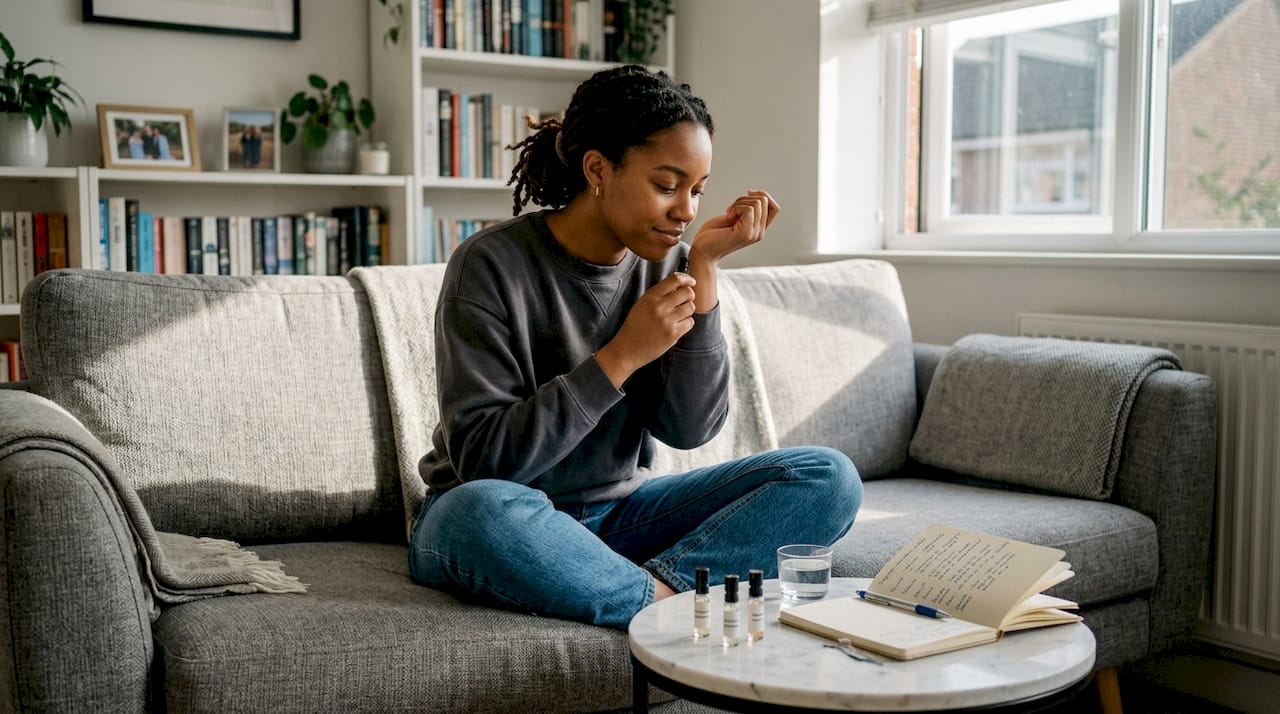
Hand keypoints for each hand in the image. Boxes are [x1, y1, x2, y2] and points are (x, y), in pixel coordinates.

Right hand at [595, 272, 697, 387]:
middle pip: (687, 292)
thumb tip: (681, 285)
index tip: (691, 282)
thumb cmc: (635, 326)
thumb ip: (658, 295)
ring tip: (678, 316)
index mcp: (650, 297)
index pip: (674, 279)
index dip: (687, 279)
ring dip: (687, 311)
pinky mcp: (672, 334)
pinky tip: (676, 327)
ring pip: (690, 307)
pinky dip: (686, 324)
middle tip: (684, 302)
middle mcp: (659, 306)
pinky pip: (690, 322)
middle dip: (689, 296)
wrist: (627, 349)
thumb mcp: (641, 304)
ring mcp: (666, 320)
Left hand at [688, 190, 780, 263]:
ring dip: (739, 202)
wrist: (702, 251)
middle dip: (745, 198)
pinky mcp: (746, 233)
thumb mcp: (733, 218)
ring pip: (758, 203)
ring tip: (728, 214)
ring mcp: (754, 234)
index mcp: (758, 229)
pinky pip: (749, 209)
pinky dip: (736, 207)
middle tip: (731, 210)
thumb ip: (746, 210)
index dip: (763, 196)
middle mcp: (759, 232)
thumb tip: (754, 194)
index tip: (747, 195)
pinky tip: (727, 216)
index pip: (774, 208)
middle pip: (765, 201)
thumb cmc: (713, 234)